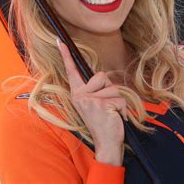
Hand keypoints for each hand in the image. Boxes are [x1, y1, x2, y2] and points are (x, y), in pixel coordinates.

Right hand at [57, 39, 125, 165]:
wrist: (107, 144)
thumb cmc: (103, 122)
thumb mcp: (95, 103)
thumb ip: (95, 90)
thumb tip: (100, 77)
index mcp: (77, 93)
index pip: (71, 71)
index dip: (66, 56)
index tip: (60, 41)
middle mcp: (79, 95)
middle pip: (102, 76)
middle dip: (110, 90)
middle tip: (107, 107)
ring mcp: (89, 100)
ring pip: (113, 87)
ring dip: (118, 101)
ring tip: (112, 113)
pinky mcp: (101, 104)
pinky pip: (120, 98)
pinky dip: (123, 109)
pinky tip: (116, 118)